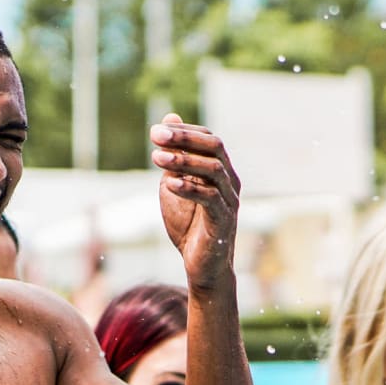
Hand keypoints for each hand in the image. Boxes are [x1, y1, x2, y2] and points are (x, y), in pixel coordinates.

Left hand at [150, 113, 241, 289]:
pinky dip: (189, 188)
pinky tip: (168, 183)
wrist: (200, 266)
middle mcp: (230, 181)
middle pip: (215, 147)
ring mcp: (229, 200)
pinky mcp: (223, 220)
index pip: (208, 139)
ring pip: (213, 170)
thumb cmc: (188, 225)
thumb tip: (169, 118)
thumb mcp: (175, 185)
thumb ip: (173, 157)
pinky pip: (210, 198)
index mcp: (220, 171)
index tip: (155, 130)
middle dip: (184, 138)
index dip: (184, 131)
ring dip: (183, 161)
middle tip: (155, 135)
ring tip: (156, 158)